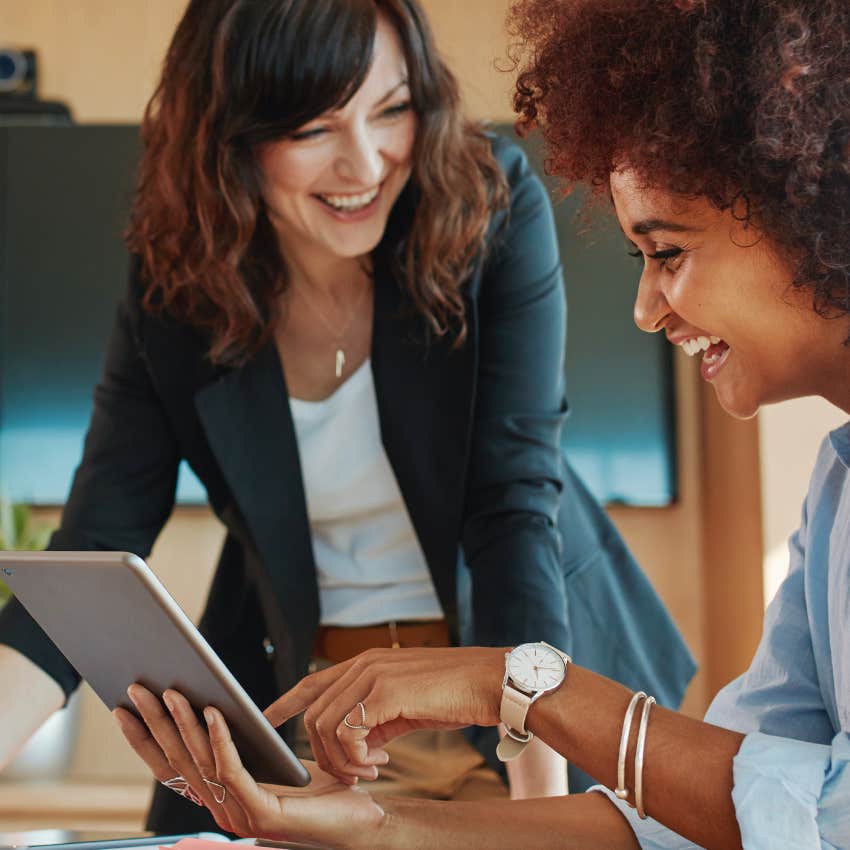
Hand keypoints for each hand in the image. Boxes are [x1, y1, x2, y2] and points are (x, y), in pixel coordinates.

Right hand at [114, 685, 383, 848]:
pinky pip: (232, 771)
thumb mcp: (272, 759)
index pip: (171, 767)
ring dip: (183, 723)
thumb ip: (242, 744)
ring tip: (172, 691)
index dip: (144, 738)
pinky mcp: (262, 814)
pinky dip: (220, 739)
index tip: (124, 708)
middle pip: (177, 761)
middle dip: (154, 723)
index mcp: (221, 797)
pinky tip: (214, 712)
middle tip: (137, 688)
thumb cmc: (321, 787)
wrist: (362, 817)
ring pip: (201, 762)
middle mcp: (222, 810)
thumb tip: (211, 705)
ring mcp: (239, 816)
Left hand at [263, 646, 505, 783]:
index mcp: (367, 663)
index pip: (313, 681)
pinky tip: (380, 762)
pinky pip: (348, 733)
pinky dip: (355, 757)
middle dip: (324, 753)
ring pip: (325, 726)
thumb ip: (376, 718)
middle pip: (314, 713)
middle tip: (355, 774)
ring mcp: (373, 675)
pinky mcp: (386, 692)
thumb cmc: (453, 694)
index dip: (286, 701)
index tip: (266, 719)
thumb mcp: (405, 705)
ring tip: (369, 771)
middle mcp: (364, 664)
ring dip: (341, 760)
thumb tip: (357, 746)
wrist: (489, 681)